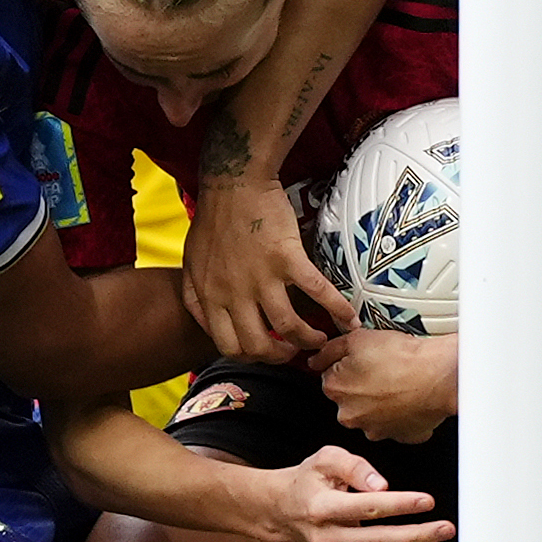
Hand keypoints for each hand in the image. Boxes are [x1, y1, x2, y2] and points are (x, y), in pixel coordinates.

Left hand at [186, 170, 348, 360]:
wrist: (233, 184)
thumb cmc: (212, 221)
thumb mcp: (190, 264)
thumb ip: (195, 297)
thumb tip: (206, 323)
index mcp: (211, 297)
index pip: (229, 346)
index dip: (251, 356)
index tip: (266, 352)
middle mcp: (235, 293)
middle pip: (260, 345)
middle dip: (280, 356)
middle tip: (293, 352)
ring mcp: (262, 277)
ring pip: (288, 327)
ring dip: (308, 339)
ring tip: (319, 339)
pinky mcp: (287, 258)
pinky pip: (317, 291)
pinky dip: (338, 309)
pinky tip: (350, 320)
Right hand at [264, 446, 453, 541]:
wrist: (285, 511)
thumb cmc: (310, 480)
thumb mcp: (325, 458)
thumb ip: (354, 466)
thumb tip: (382, 484)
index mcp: (322, 508)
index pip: (366, 507)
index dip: (398, 504)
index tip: (427, 500)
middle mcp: (330, 539)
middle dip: (416, 538)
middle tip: (446, 528)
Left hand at [319, 324, 459, 443]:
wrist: (439, 374)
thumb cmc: (403, 358)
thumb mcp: (357, 339)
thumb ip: (329, 350)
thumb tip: (315, 358)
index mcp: (337, 390)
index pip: (331, 378)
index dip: (349, 366)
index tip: (363, 362)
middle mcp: (352, 416)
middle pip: (351, 399)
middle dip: (363, 387)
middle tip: (384, 370)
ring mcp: (377, 429)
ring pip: (374, 414)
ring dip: (382, 402)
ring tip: (399, 383)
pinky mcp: (401, 436)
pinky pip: (398, 424)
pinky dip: (403, 414)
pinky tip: (410, 398)